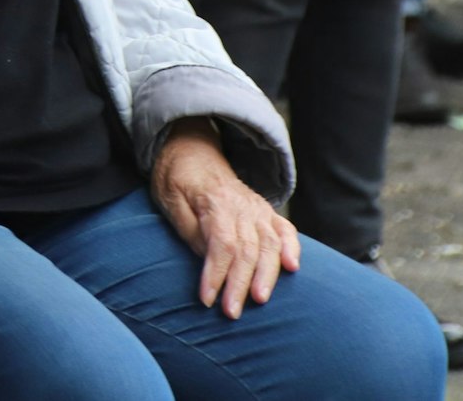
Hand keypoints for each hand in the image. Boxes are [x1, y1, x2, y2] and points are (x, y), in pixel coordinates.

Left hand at [150, 120, 300, 318]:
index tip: (207, 299)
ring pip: (269, 244)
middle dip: (239, 284)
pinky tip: (293, 267)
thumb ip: (190, 230)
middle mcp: (242, 206)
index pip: (221, 244)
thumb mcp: (169, 200)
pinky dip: (292, 248)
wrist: (192, 151)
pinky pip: (285, 229)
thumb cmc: (176, 180)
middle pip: (246, 250)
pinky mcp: (266, 212)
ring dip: (267, 275)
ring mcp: (257, 208)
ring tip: (261, 299)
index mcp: (214, 202)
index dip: (216, 274)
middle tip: (232, 312)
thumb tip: (209, 259)